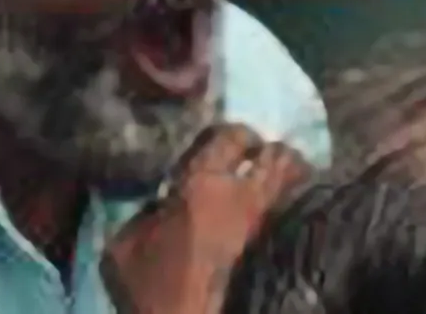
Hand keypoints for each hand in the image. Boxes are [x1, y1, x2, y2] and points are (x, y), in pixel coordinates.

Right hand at [102, 123, 314, 313]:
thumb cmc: (157, 289)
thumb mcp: (125, 248)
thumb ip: (145, 216)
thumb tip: (161, 205)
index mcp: (201, 185)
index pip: (231, 136)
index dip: (235, 136)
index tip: (233, 144)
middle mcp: (248, 197)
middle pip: (282, 157)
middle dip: (275, 156)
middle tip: (264, 163)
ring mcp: (275, 226)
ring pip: (300, 184)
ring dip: (290, 181)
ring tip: (279, 188)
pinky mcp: (290, 252)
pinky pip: (299, 215)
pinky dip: (295, 209)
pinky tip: (282, 218)